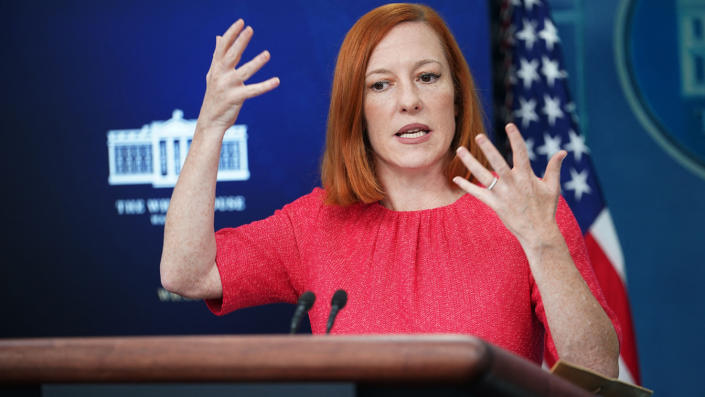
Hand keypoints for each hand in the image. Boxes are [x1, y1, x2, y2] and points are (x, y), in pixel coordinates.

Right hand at [198, 19, 279, 132]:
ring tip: (267, 54)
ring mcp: (227, 87)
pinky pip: (253, 91)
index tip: (241, 23)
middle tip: (250, 29)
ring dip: (256, 63)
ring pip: (244, 72)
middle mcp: (220, 75)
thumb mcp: (214, 73)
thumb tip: (220, 37)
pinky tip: (276, 81)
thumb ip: (219, 56)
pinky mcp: (235, 98)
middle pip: (231, 55)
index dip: (231, 34)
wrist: (210, 121)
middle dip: (240, 42)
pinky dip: (265, 86)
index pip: (223, 47)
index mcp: (216, 68)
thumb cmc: (215, 95)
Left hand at [452, 123, 566, 249]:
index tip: (509, 125)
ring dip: (471, 163)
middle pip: (498, 163)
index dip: (515, 138)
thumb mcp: (553, 187)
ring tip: (460, 150)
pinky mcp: (495, 205)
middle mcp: (513, 184)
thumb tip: (563, 151)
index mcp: (527, 177)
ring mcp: (502, 195)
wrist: (538, 233)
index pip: (521, 153)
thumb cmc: (546, 208)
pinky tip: (456, 179)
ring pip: (484, 176)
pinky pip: (478, 194)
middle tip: (479, 136)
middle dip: (488, 149)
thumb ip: (554, 168)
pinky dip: (467, 186)